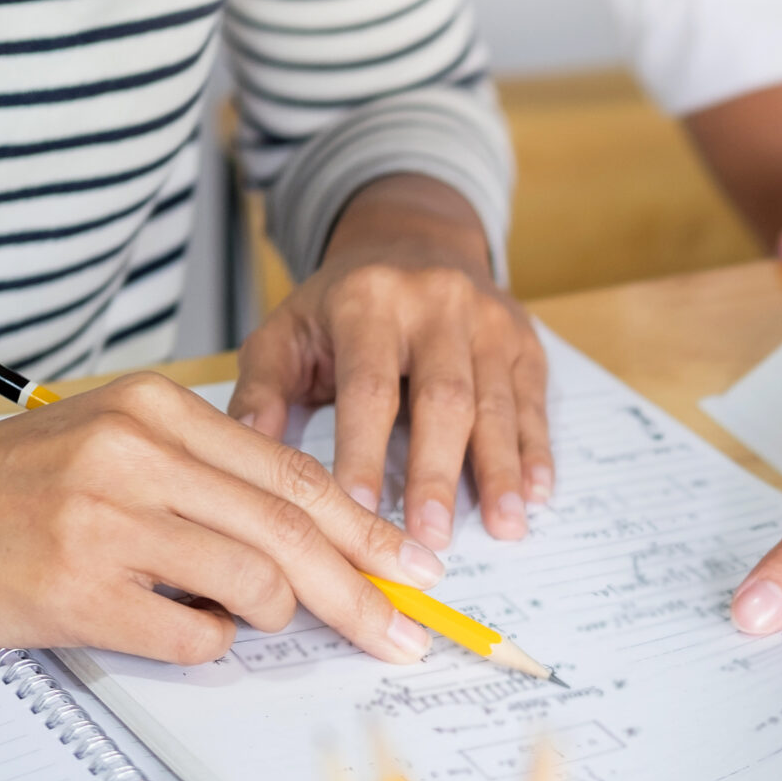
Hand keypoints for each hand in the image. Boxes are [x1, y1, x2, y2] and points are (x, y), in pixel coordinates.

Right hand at [0, 374, 447, 664]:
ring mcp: (105, 520)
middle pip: (295, 531)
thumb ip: (196, 477)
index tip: (414, 570)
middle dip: (364, 593)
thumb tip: (303, 544)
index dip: (368, 529)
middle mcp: (136, 453)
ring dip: (271, 620)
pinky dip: (205, 645)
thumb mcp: (102, 443)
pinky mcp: (74, 588)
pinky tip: (175, 629)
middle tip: (405, 636)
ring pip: (256, 583)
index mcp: (154, 409)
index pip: (295, 474)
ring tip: (242, 622)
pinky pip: (190, 635)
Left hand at [227, 176, 549, 550]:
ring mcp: (488, 319)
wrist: (413, 240)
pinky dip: (536, 450)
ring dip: (501, 470)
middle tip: (432, 539)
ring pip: (497, 403)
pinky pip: (533, 400)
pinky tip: (535, 494)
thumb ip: (262, 388)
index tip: (358, 514)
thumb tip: (245, 453)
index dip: (365, 453)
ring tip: (504, 528)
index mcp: (367, 301)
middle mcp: (435, 302)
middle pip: (443, 398)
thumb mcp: (286, 329)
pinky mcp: (524, 340)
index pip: (368, 388)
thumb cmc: (341, 306)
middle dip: (438, 473)